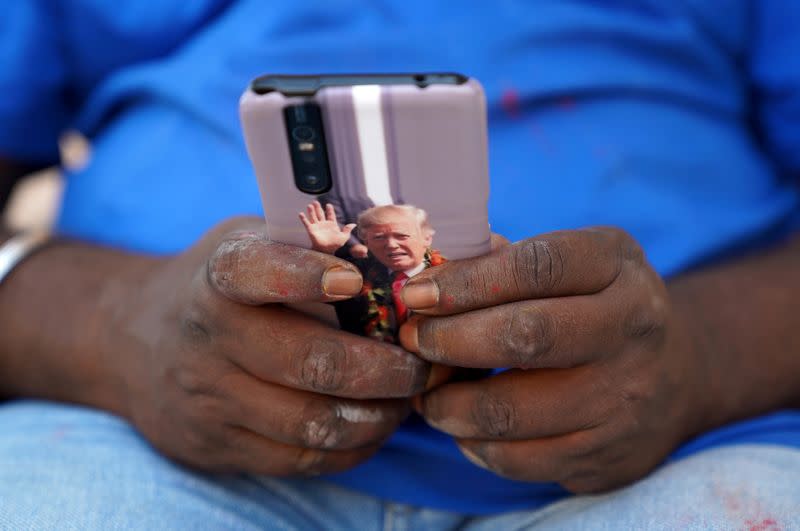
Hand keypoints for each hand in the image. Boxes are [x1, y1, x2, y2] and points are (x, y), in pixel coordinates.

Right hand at [109, 217, 436, 475]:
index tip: (354, 281)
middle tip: (424, 365)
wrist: (133, 341)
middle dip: (386, 369)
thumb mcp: (248, 242)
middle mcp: (208, 341)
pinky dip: (353, 446)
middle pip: (310, 364)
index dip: (305, 275)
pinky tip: (375, 424)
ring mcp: (209, 401)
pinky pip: (301, 461)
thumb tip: (400, 251)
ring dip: (379, 414)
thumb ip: (307, 244)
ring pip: (313, 424)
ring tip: (408, 398)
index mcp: (219, 277)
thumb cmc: (220, 285)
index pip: (255, 273)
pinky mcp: (217, 447)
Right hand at [299, 201, 355, 253]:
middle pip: (320, 213)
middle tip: (315, 201)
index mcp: (331, 224)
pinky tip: (301, 213)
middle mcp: (323, 224)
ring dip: (311, 211)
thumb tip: (354, 224)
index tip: (328, 205)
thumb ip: (347, 230)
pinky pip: (306, 223)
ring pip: (313, 216)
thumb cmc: (335, 245)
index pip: (330, 215)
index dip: (330, 210)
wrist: (327, 251)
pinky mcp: (311, 230)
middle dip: (318, 207)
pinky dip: (303, 218)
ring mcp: (317, 226)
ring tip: (310, 205)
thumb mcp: (343, 237)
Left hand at [399, 228, 703, 492]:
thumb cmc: (598, 305)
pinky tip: (463, 425)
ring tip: (427, 393)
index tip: (415, 295)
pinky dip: (475, 444)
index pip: (536, 267)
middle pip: (526, 337)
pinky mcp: (610, 455)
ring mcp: (626, 399)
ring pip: (515, 412)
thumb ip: (504, 263)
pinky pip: (522, 460)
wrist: (677, 373)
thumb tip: (424, 282)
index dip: (466, 282)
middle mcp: (632, 330)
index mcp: (615, 266)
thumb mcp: (573, 261)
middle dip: (451, 340)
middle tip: (414, 341)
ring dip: (450, 404)